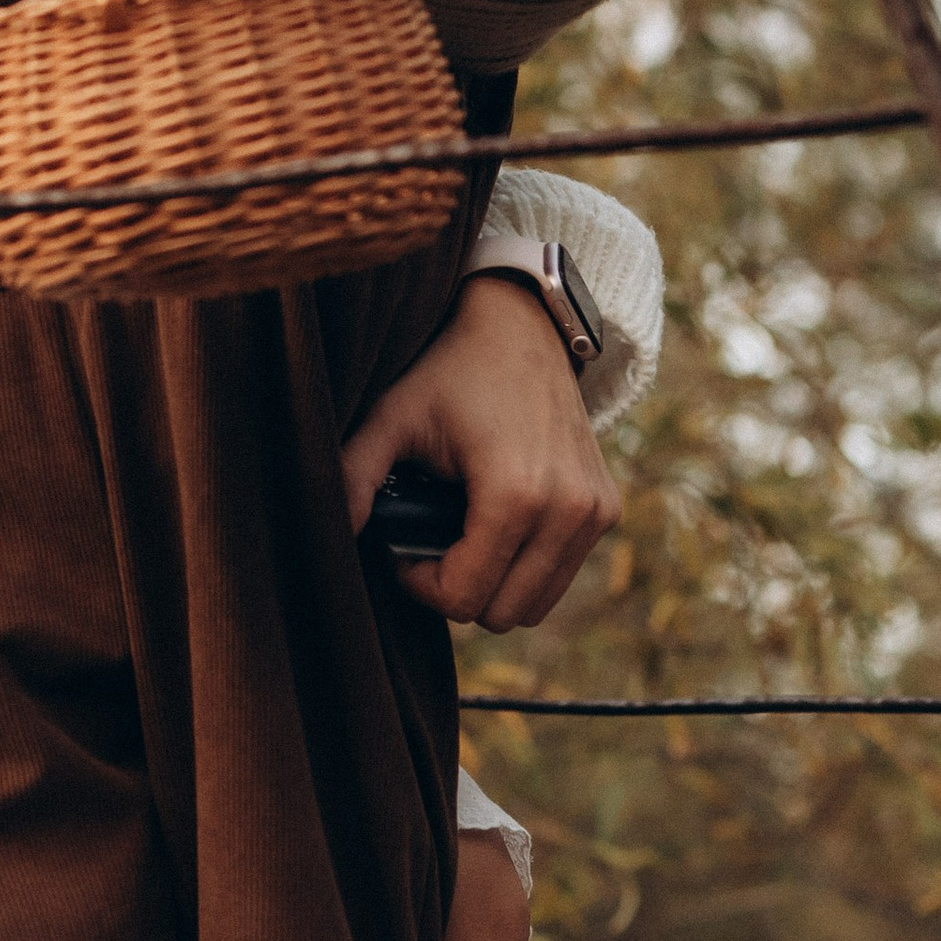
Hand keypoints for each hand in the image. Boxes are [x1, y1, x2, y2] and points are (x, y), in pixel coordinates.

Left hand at [341, 272, 619, 630]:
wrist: (521, 328)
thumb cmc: (449, 371)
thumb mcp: (391, 418)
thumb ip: (355, 477)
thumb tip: (333, 534)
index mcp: (515, 495)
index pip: (464, 597)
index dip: (420, 585)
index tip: (401, 548)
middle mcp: (567, 511)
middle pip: (502, 613)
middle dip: (456, 589)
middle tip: (426, 544)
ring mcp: (594, 512)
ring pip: (535, 604)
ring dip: (492, 583)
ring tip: (458, 535)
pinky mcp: (606, 510)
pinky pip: (559, 575)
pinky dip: (523, 568)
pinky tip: (492, 525)